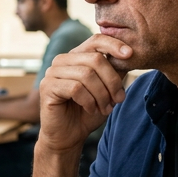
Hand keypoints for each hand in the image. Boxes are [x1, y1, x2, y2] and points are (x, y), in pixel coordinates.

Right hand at [37, 35, 131, 153]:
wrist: (69, 136)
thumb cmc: (88, 112)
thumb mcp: (107, 89)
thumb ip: (115, 71)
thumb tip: (130, 54)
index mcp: (77, 56)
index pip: (96, 40)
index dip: (114, 44)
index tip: (130, 54)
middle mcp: (63, 60)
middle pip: (95, 59)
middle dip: (112, 81)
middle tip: (119, 99)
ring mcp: (52, 72)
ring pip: (86, 74)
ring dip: (101, 94)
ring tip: (105, 108)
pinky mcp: (47, 87)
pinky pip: (75, 88)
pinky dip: (88, 101)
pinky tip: (90, 109)